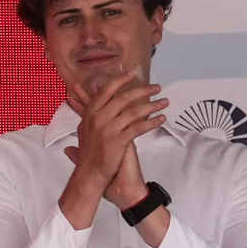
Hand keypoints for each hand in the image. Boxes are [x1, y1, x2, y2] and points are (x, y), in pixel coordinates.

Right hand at [68, 72, 165, 196]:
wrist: (89, 173)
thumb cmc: (88, 153)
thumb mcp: (83, 129)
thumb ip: (86, 114)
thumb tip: (82, 99)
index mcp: (90, 114)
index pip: (106, 91)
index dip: (120, 81)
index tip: (132, 74)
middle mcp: (98, 119)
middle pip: (123, 98)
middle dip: (143, 90)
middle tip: (157, 88)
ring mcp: (108, 129)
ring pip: (134, 112)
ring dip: (152, 106)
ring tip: (164, 102)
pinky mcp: (118, 141)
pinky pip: (139, 128)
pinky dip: (152, 122)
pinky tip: (161, 119)